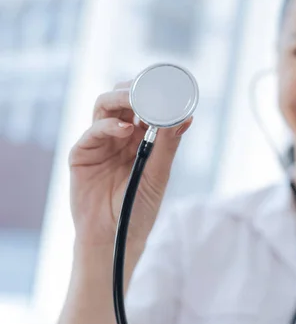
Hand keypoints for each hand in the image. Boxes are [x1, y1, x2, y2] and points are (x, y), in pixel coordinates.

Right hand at [68, 80, 192, 247]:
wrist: (115, 238)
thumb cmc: (139, 208)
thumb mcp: (158, 175)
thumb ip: (168, 145)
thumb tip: (186, 117)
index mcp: (141, 137)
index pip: (145, 104)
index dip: (154, 91)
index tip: (169, 85)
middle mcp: (120, 135)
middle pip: (122, 98)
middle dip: (135, 89)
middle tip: (150, 88)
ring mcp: (100, 143)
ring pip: (104, 106)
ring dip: (121, 99)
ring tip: (137, 101)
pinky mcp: (82, 154)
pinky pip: (92, 132)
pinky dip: (109, 126)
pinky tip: (126, 130)